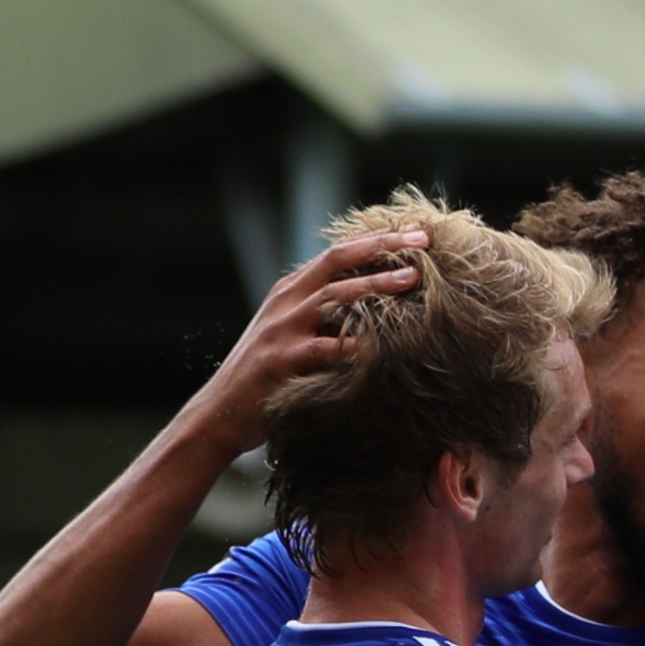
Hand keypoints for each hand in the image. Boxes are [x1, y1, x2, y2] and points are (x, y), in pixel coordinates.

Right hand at [199, 219, 431, 438]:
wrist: (222, 412)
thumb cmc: (264, 375)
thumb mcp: (289, 331)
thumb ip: (320, 313)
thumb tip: (373, 300)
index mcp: (289, 289)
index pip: (337, 252)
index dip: (377, 239)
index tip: (416, 233)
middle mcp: (285, 301)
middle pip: (338, 260)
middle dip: (382, 246)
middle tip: (423, 240)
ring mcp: (282, 328)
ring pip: (335, 294)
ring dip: (377, 283)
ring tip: (413, 277)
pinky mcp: (283, 360)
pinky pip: (328, 347)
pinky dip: (359, 343)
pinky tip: (390, 341)